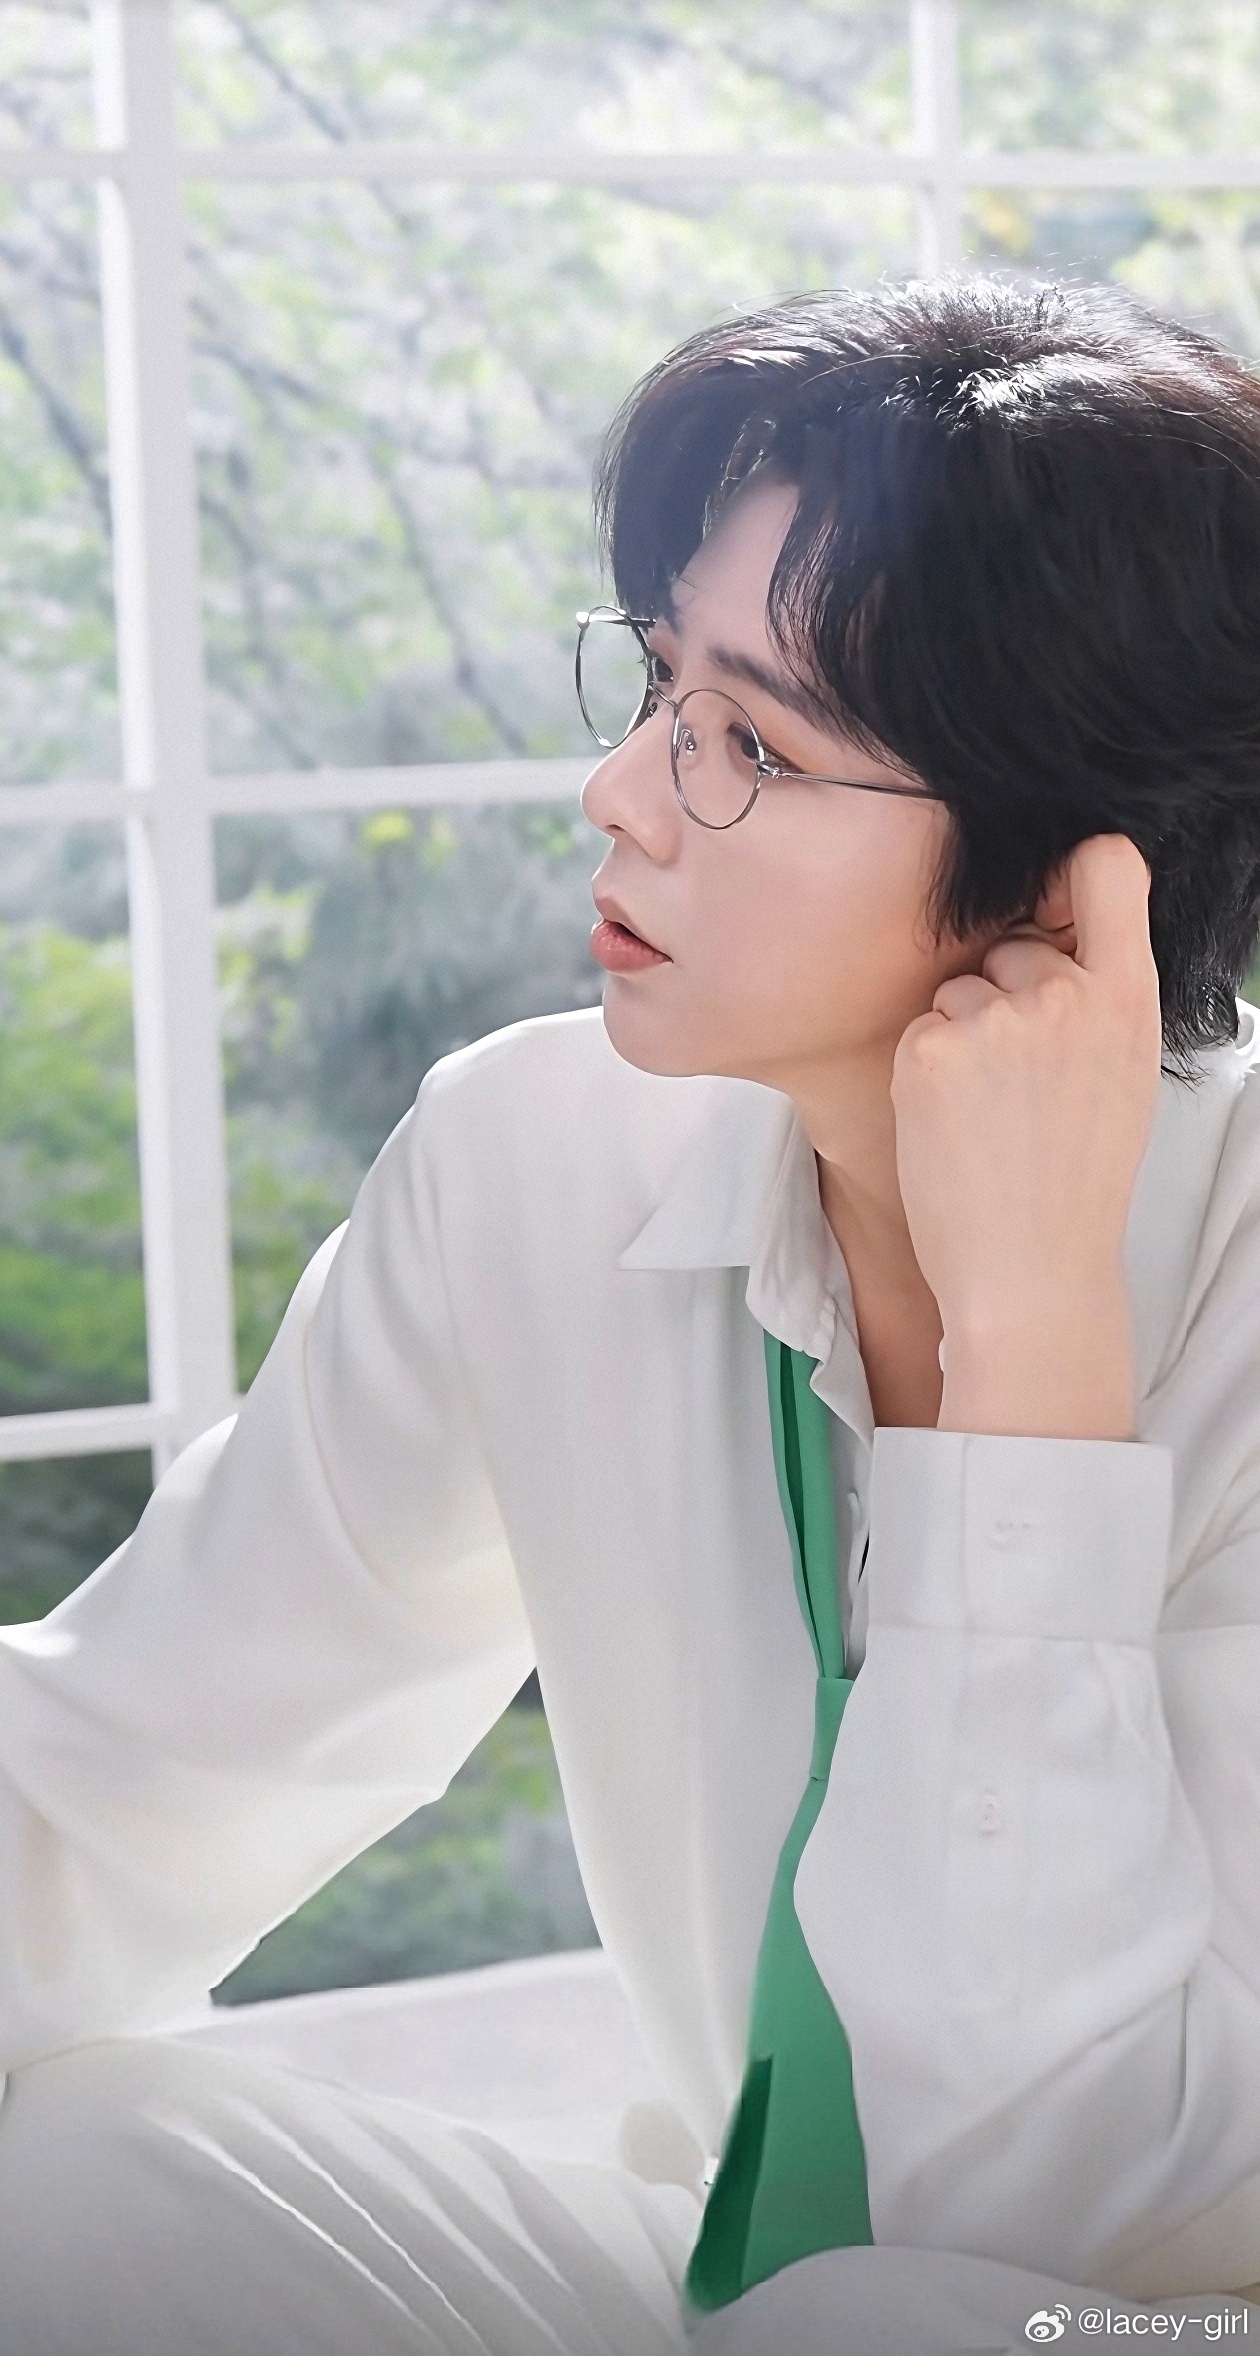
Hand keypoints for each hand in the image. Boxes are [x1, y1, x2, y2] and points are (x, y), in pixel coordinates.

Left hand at [890, 834, 1162, 1350]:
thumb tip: (1058, 932)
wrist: (1028, 1271)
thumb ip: (1099, 997)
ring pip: (957, 990)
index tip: (1055, 902)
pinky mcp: (929, 1049)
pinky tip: (952, 1124)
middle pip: (1011, 945)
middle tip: (1016, 1082)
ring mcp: (994, 1019)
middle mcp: (1064, 994)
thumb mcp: (1122, 1072)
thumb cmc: (1076, 1180)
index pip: (1109, 866)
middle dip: (1002, 995)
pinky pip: (919, 1029)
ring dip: (960, 1035)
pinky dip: (924, 1070)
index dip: (1074, 869)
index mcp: (1126, 996)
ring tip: (987, 1112)